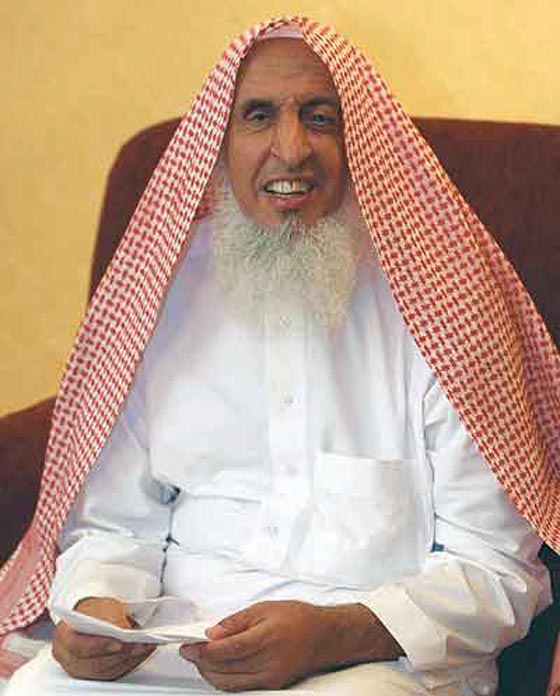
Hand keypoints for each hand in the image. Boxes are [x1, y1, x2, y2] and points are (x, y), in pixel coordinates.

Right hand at [52, 596, 155, 680]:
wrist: (89, 615)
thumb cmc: (94, 610)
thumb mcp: (102, 606)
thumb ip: (109, 618)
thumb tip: (124, 629)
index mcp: (63, 635)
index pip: (78, 645)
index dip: (99, 645)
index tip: (119, 642)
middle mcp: (67, 656)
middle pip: (94, 662)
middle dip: (120, 654)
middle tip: (139, 645)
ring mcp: (78, 668)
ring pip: (104, 670)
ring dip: (128, 660)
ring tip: (145, 648)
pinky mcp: (92, 674)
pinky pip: (111, 674)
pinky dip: (128, 664)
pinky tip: (141, 654)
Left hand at [179, 600, 402, 691]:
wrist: (325, 636)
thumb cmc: (298, 618)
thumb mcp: (265, 608)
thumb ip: (236, 622)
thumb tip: (212, 633)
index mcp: (266, 639)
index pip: (225, 650)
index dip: (202, 650)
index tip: (188, 645)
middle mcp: (268, 663)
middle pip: (224, 670)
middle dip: (201, 663)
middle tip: (190, 650)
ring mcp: (270, 678)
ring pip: (229, 684)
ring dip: (210, 673)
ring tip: (201, 659)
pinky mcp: (271, 686)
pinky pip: (240, 688)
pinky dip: (224, 680)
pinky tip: (217, 668)